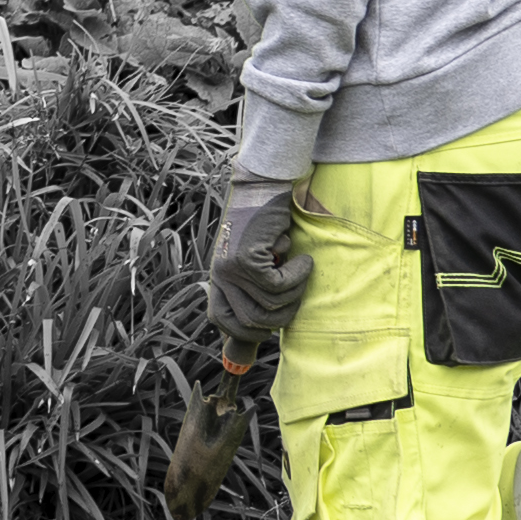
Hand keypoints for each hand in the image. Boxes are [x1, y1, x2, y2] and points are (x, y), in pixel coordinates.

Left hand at [206, 176, 311, 340]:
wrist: (264, 185)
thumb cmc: (266, 224)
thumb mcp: (254, 260)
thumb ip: (254, 289)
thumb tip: (260, 333)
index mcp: (218, 278)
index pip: (221, 320)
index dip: (246, 332)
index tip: (269, 330)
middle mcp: (219, 276)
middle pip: (252, 322)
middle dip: (282, 316)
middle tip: (297, 294)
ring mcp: (230, 269)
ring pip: (270, 304)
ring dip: (295, 291)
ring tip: (301, 269)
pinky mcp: (245, 259)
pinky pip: (278, 285)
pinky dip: (297, 275)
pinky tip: (302, 258)